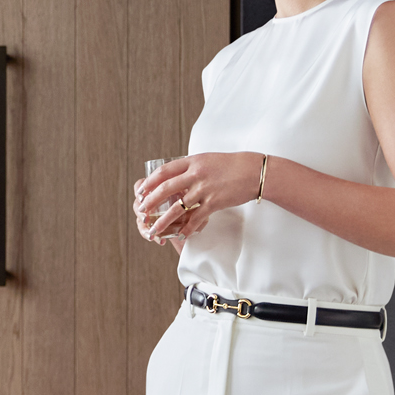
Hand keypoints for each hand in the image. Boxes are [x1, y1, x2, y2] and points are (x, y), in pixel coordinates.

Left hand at [135, 152, 264, 242]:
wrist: (254, 171)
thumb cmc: (231, 165)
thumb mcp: (207, 159)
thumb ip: (191, 166)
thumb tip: (176, 174)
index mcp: (192, 161)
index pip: (164, 171)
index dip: (150, 182)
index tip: (140, 191)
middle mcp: (196, 174)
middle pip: (165, 189)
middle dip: (150, 202)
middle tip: (141, 211)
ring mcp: (204, 189)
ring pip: (177, 208)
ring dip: (163, 221)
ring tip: (154, 229)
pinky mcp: (214, 202)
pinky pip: (196, 218)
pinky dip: (188, 228)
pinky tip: (181, 235)